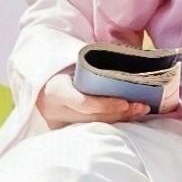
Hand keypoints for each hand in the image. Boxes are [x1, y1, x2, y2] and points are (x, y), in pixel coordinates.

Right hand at [35, 66, 151, 129]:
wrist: (38, 77)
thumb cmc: (59, 62)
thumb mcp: (72, 56)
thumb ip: (94, 58)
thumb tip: (128, 53)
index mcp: (55, 90)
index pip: (83, 103)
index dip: (106, 105)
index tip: (126, 102)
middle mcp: (55, 110)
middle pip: (94, 117)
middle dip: (121, 113)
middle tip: (142, 106)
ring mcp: (58, 123)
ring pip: (94, 125)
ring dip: (119, 119)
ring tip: (140, 110)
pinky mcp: (63, 129)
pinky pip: (90, 126)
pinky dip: (109, 121)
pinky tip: (127, 116)